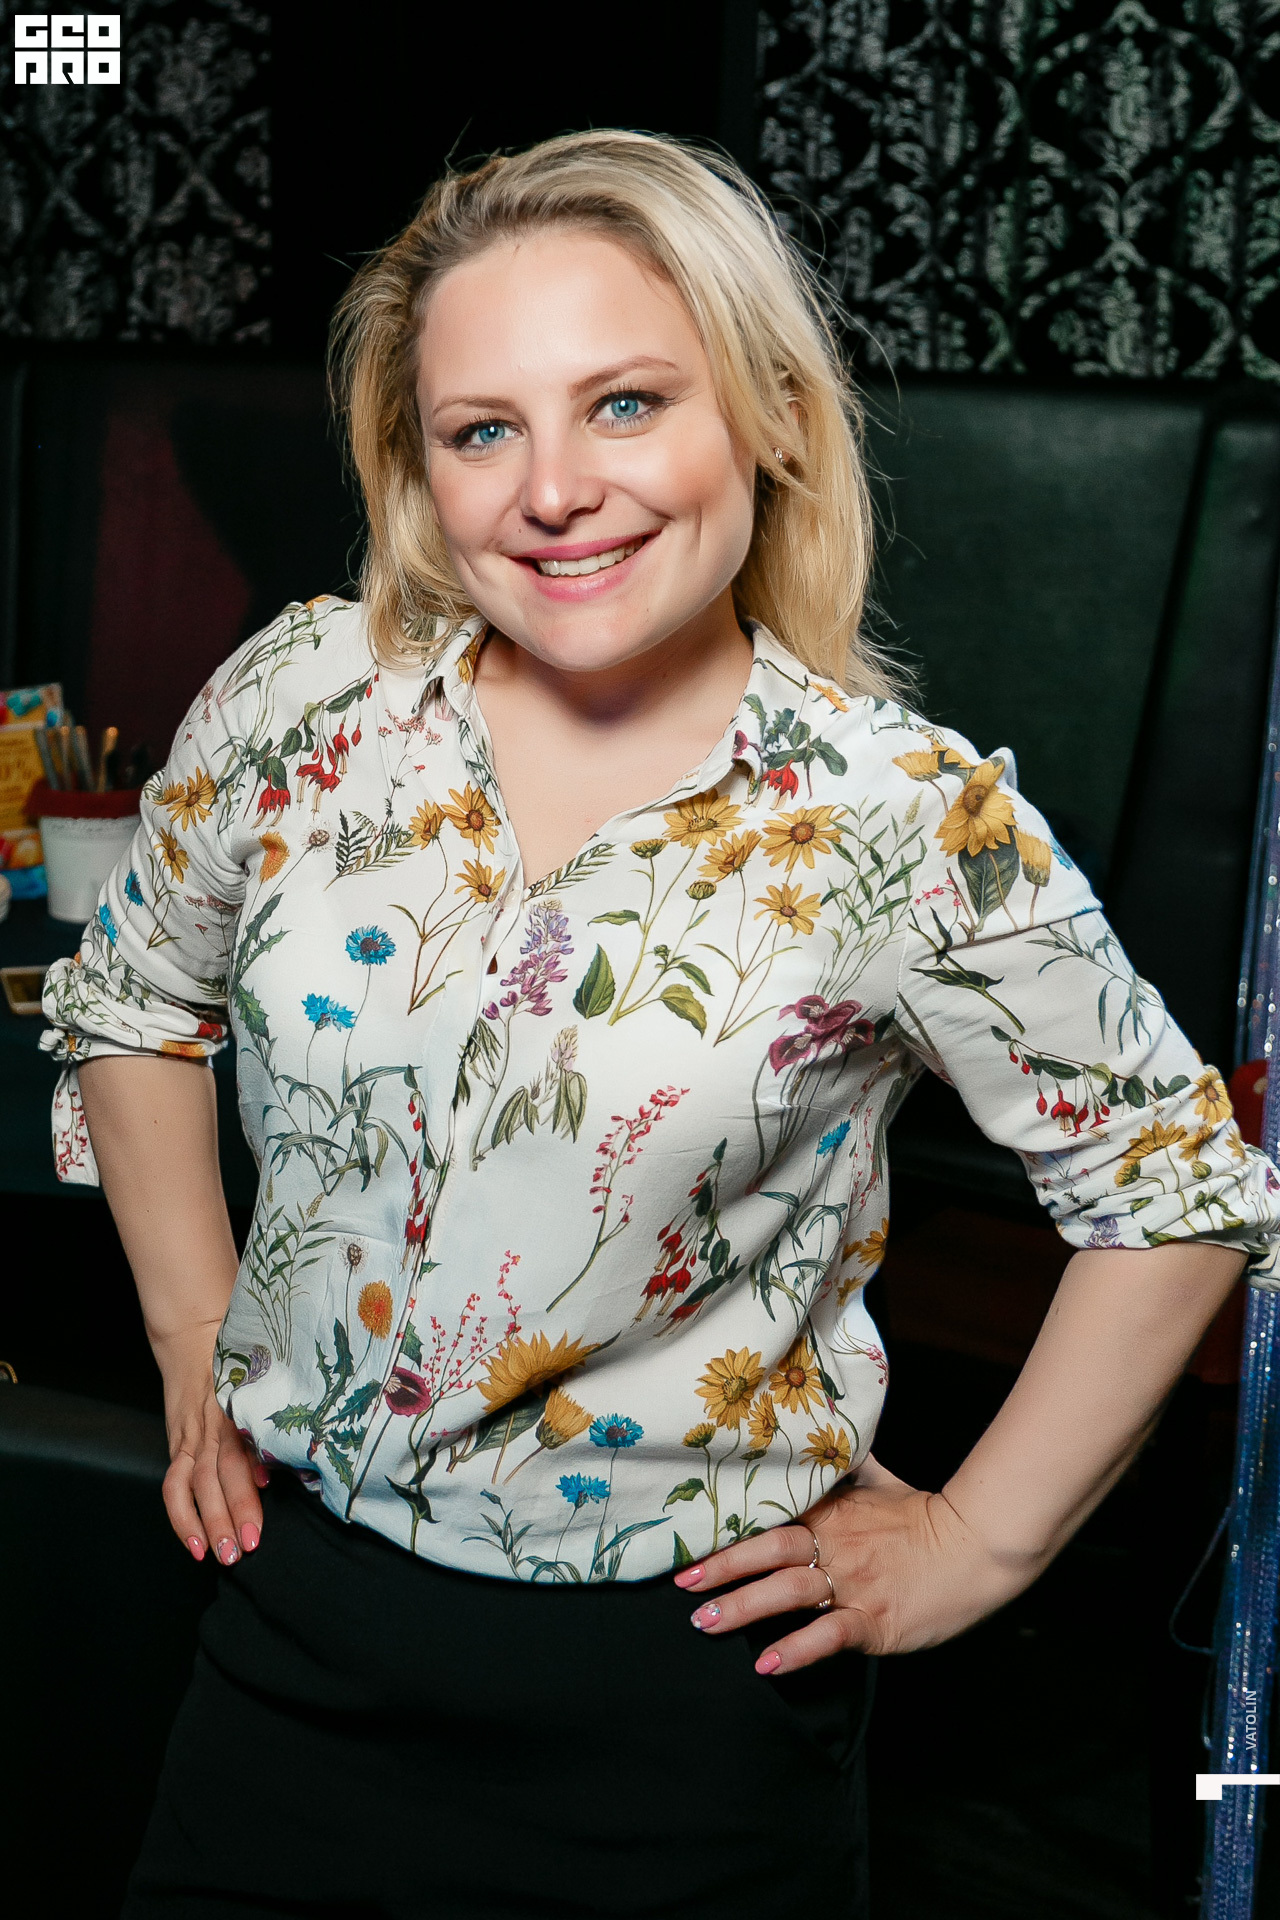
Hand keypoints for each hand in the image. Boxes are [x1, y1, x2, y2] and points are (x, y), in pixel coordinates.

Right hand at [156, 1328, 267, 1565]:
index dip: (251, 1464)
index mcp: (238, 1405)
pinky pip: (174, 1485)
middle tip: (247, 1546)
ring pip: (194, 1485)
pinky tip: (194, 1543)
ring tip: (220, 1555)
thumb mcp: (264, 1373)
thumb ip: (278, 1407)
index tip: (268, 1485)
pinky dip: (181, 1516)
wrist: (193, 1334)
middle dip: (232, 1511)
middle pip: (219, 1472)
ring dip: (206, 1522)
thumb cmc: (241, 1355)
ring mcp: (191, 1437)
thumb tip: (305, 1450)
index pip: (242, 1440)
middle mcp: (212, 1424)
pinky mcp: (178, 1445)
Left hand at [673, 1454, 1041, 1674]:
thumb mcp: (884, 1481)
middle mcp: (836, 1544)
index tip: (691, 1541)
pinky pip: (828, 1635)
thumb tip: (830, 1433)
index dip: (730, 1530)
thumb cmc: (929, 1515)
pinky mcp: (874, 1619)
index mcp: (833, 1511)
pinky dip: (796, 1649)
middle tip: (682, 1584)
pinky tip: (767, 1663)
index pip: (771, 1517)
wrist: (979, 1544)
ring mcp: (854, 1583)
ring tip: (705, 1622)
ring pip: (787, 1592)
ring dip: (743, 1607)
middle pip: (768, 1551)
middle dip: (721, 1569)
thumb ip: (850, 1463)